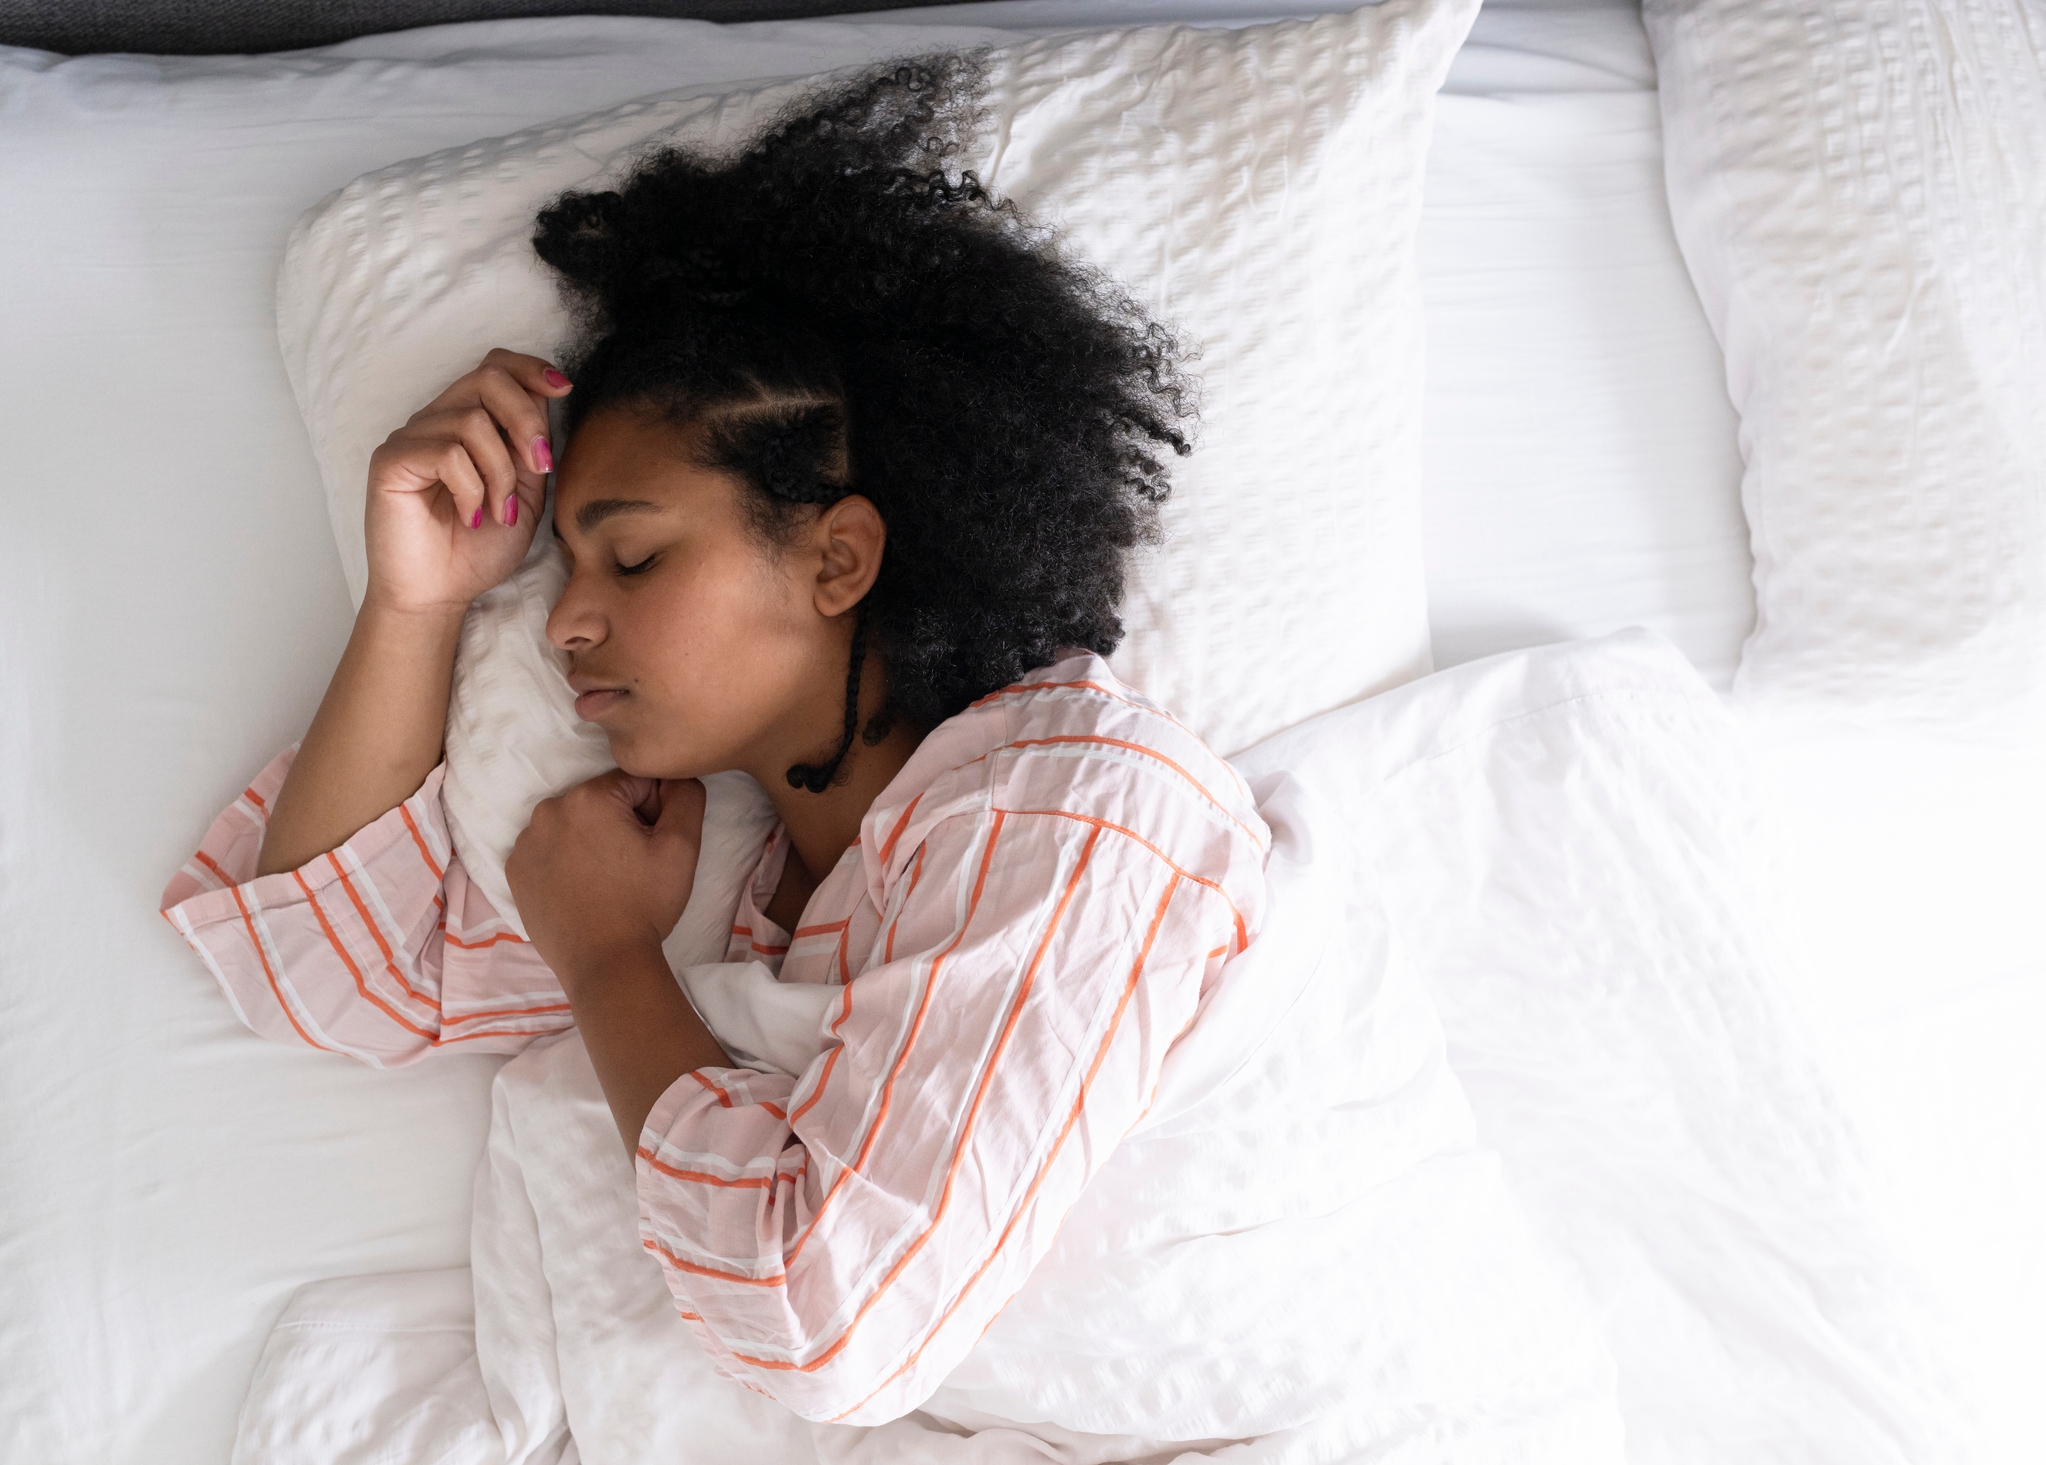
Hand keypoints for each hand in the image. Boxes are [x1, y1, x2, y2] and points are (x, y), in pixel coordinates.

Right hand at [362, 348, 572, 616]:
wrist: (440, 596)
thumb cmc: (479, 549)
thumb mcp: (526, 494)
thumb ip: (531, 446)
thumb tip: (547, 395)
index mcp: (467, 422)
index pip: (494, 366)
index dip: (530, 369)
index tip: (563, 388)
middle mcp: (436, 420)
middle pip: (487, 379)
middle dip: (525, 421)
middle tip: (539, 468)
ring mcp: (410, 438)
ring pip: (472, 422)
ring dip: (500, 473)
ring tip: (499, 512)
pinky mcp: (390, 461)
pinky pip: (447, 452)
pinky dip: (472, 488)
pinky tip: (470, 517)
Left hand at [507, 772, 706, 985]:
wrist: (605, 964)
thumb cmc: (645, 905)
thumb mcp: (682, 846)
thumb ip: (686, 795)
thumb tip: (674, 776)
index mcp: (588, 797)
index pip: (634, 783)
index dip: (653, 812)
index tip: (651, 847)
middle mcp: (548, 810)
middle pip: (600, 801)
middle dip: (620, 824)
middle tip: (632, 867)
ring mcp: (525, 842)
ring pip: (573, 824)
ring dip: (591, 841)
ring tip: (607, 881)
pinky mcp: (515, 870)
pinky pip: (548, 849)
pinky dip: (565, 861)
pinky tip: (581, 889)